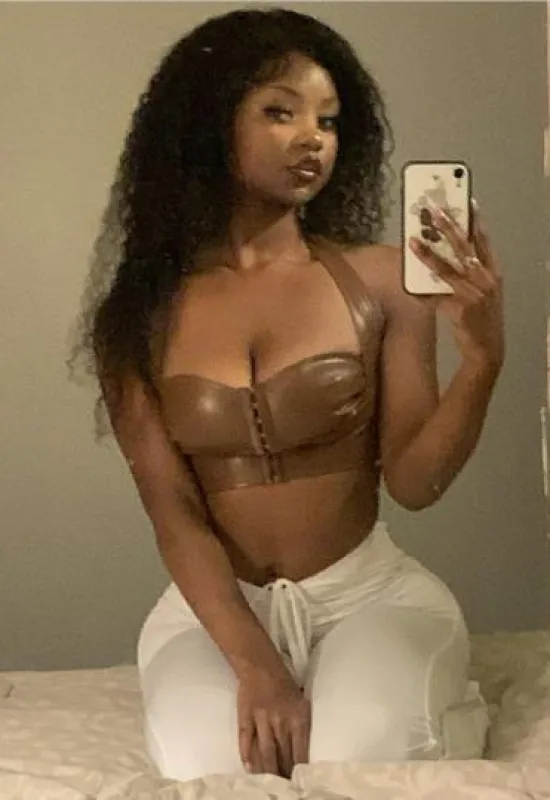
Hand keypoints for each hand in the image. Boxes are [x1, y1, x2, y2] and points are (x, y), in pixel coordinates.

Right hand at [237, 665, 310, 778]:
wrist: (260, 664)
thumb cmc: (285, 683)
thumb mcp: (301, 702)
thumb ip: (300, 725)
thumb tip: (301, 753)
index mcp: (298, 717)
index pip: (300, 750)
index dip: (298, 769)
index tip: (298, 782)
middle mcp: (280, 720)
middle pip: (282, 754)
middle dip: (283, 773)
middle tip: (284, 785)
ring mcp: (261, 718)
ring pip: (265, 751)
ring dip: (267, 769)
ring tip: (268, 783)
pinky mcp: (245, 716)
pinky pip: (245, 739)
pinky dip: (246, 755)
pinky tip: (249, 767)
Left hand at [409, 199, 503, 372]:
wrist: (487, 348)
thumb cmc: (481, 318)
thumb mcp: (482, 292)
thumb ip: (467, 274)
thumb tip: (440, 256)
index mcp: (493, 272)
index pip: (484, 241)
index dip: (476, 221)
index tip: (467, 202)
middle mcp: (486, 280)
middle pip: (465, 247)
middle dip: (448, 227)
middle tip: (434, 211)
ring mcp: (474, 294)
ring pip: (446, 269)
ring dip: (428, 254)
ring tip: (413, 241)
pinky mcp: (460, 308)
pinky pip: (435, 296)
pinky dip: (421, 291)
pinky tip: (408, 284)